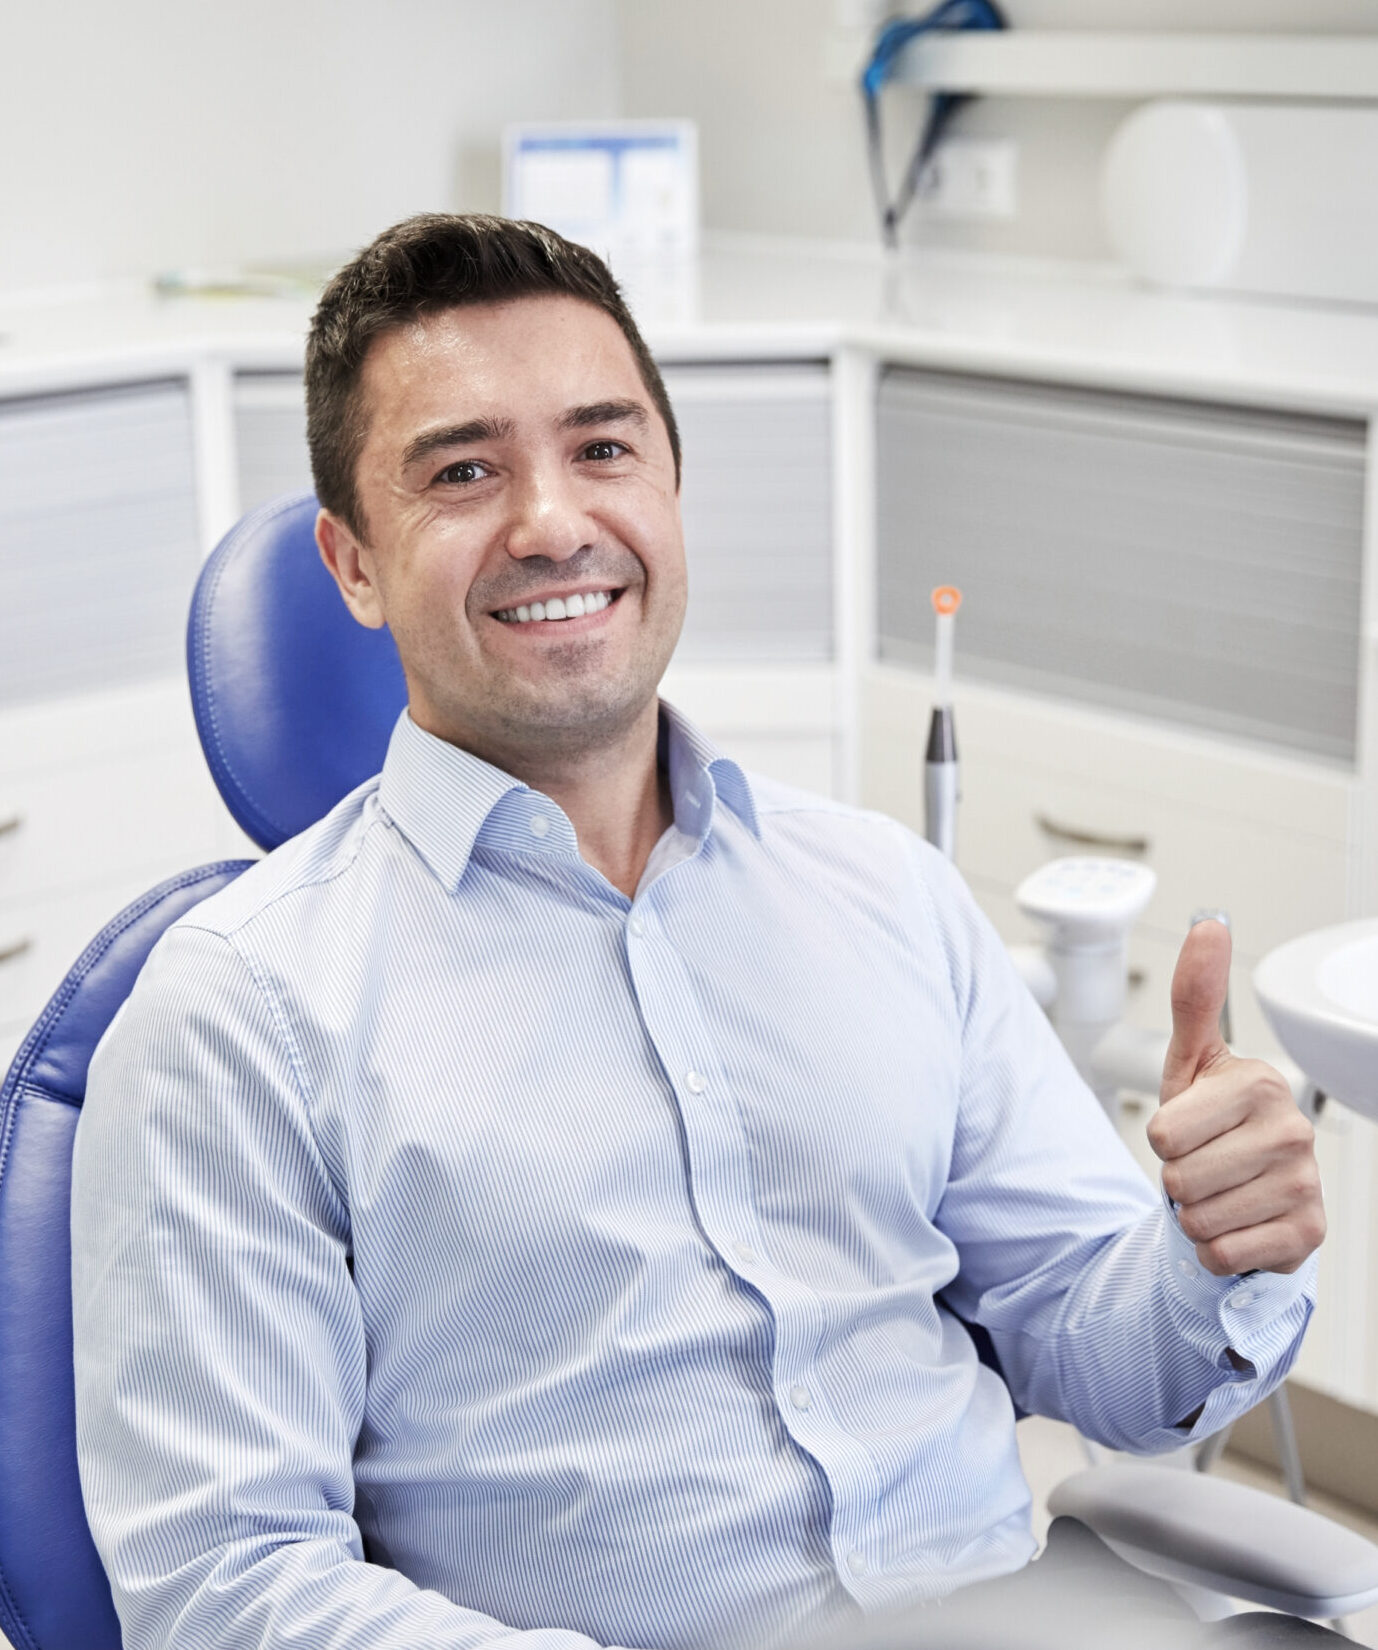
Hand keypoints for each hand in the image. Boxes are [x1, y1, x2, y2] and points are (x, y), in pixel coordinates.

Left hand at [1147, 919, 1324, 1276]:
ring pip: (1198, 1219)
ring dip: (1195, 1216)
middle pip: (1178, 1179)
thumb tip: (1210, 926)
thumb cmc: (1213, 1126)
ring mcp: (1303, 1183)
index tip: (1190, 1129)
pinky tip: (1238, 1224)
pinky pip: (1223, 1253)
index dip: (1164, 1139)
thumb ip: (1196, 996)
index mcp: (1260, 1084)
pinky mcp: (1305, 1233)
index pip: (1163, 1133)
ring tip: (1219, 1193)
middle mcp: (1291, 1131)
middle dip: (1177, 1181)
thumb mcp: (1193, 1061)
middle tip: (1203, 1166)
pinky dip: (1217, 1249)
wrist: (1248, 1193)